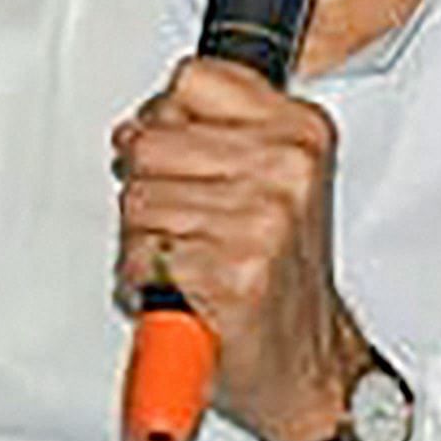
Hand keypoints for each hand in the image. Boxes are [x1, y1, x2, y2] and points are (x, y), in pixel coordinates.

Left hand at [110, 59, 373, 440]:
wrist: (304, 361)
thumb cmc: (276, 275)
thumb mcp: (266, 178)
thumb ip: (206, 132)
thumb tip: (135, 126)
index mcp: (300, 132)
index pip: (191, 80)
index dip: (167, 122)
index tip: (186, 159)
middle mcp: (286, 170)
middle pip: (150, 141)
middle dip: (150, 188)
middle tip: (191, 225)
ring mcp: (261, 220)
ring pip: (137, 201)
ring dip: (146, 240)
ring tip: (190, 259)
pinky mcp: (231, 272)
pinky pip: (139, 256)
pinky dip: (144, 282)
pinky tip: (184, 290)